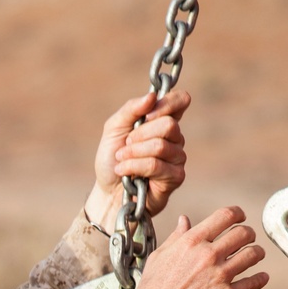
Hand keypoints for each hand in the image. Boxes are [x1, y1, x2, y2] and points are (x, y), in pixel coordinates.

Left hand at [85, 89, 189, 231]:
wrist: (107, 192)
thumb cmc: (111, 159)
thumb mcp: (114, 129)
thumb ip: (131, 109)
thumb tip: (151, 96)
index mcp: (162, 120)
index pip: (181, 100)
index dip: (166, 103)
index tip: (146, 115)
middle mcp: (175, 138)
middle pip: (168, 125)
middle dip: (139, 135)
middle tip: (125, 145)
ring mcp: (177, 158)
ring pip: (160, 146)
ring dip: (133, 153)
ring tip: (121, 160)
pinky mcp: (176, 177)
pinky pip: (156, 165)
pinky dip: (134, 167)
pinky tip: (125, 173)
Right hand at [130, 206, 268, 288]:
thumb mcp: (159, 257)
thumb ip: (176, 237)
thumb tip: (184, 220)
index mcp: (192, 242)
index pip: (225, 216)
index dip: (237, 213)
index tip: (240, 217)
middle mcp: (208, 255)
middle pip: (243, 233)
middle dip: (249, 233)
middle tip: (248, 238)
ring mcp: (220, 276)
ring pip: (253, 254)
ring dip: (257, 253)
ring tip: (255, 255)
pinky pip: (254, 282)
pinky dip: (260, 278)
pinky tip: (260, 277)